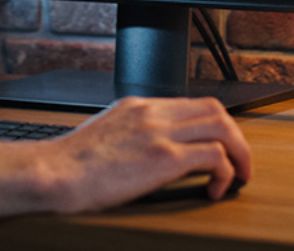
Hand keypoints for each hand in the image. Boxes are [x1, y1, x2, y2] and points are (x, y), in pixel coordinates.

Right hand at [0, 94, 251, 223]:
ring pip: (223, 127)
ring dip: (239, 153)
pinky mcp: (164, 157)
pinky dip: (226, 173)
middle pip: (215, 109)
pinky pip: (215, 157)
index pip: (192, 103)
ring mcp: (160, 132)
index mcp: (137, 106)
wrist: (54, 173)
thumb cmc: (70, 165)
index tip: (220, 145)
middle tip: (239, 162)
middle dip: (236, 137)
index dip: (215, 124)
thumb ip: (130, 135)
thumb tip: (145, 154)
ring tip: (238, 176)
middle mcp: (152, 113)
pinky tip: (215, 189)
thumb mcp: (104, 136)